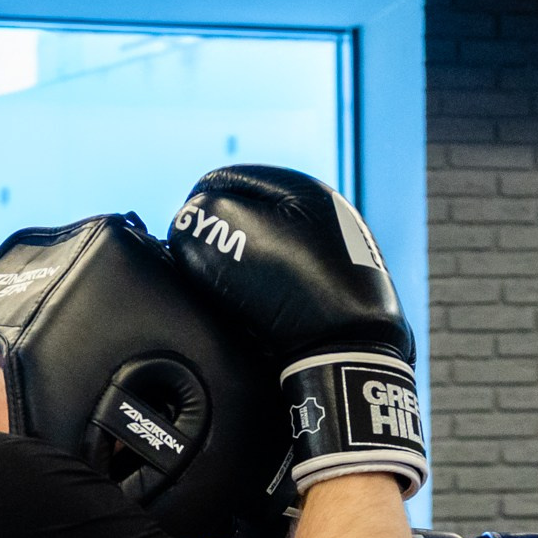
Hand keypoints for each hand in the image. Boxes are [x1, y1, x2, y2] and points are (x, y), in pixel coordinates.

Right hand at [167, 166, 425, 498]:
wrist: (348, 355)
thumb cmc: (289, 293)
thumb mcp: (222, 237)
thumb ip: (194, 217)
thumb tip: (189, 227)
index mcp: (302, 186)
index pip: (221, 182)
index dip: (196, 215)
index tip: (191, 250)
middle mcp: (326, 215)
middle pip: (246, 219)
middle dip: (223, 245)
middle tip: (216, 279)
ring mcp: (337, 255)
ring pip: (265, 254)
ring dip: (245, 276)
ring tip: (241, 302)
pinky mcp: (339, 293)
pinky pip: (286, 286)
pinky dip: (270, 298)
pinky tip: (266, 316)